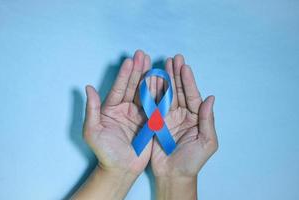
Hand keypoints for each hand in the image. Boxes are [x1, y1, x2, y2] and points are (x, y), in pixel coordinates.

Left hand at [73, 50, 152, 198]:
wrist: (120, 169)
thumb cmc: (104, 152)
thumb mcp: (92, 131)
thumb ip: (92, 109)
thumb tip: (88, 87)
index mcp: (111, 109)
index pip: (119, 88)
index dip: (124, 74)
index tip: (130, 60)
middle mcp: (125, 109)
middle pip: (133, 86)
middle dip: (138, 70)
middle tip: (143, 54)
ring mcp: (138, 115)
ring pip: (145, 93)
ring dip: (149, 78)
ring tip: (155, 64)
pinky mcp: (149, 122)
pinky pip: (154, 106)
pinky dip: (159, 94)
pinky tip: (164, 82)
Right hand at [150, 54, 217, 198]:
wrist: (173, 175)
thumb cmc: (192, 161)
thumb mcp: (206, 142)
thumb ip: (208, 120)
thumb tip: (211, 98)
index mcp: (196, 117)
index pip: (193, 95)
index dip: (189, 81)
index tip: (184, 66)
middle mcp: (182, 114)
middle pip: (180, 91)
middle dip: (176, 75)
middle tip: (174, 58)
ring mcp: (168, 117)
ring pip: (167, 94)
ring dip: (165, 79)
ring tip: (163, 64)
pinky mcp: (156, 122)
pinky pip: (155, 105)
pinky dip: (153, 92)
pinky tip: (151, 80)